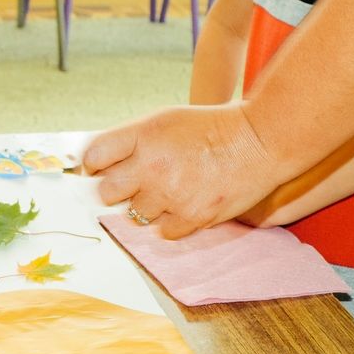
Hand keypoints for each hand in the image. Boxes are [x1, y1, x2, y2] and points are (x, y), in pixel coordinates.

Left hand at [82, 103, 280, 239]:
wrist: (259, 142)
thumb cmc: (212, 129)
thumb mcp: (167, 120)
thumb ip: (132, 140)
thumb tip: (98, 165)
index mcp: (144, 135)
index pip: (94, 157)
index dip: (94, 166)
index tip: (101, 171)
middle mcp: (152, 165)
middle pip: (106, 193)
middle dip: (116, 191)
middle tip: (136, 184)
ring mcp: (171, 194)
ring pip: (135, 216)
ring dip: (148, 207)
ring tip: (171, 190)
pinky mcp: (191, 217)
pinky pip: (163, 232)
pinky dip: (172, 222)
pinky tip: (186, 204)